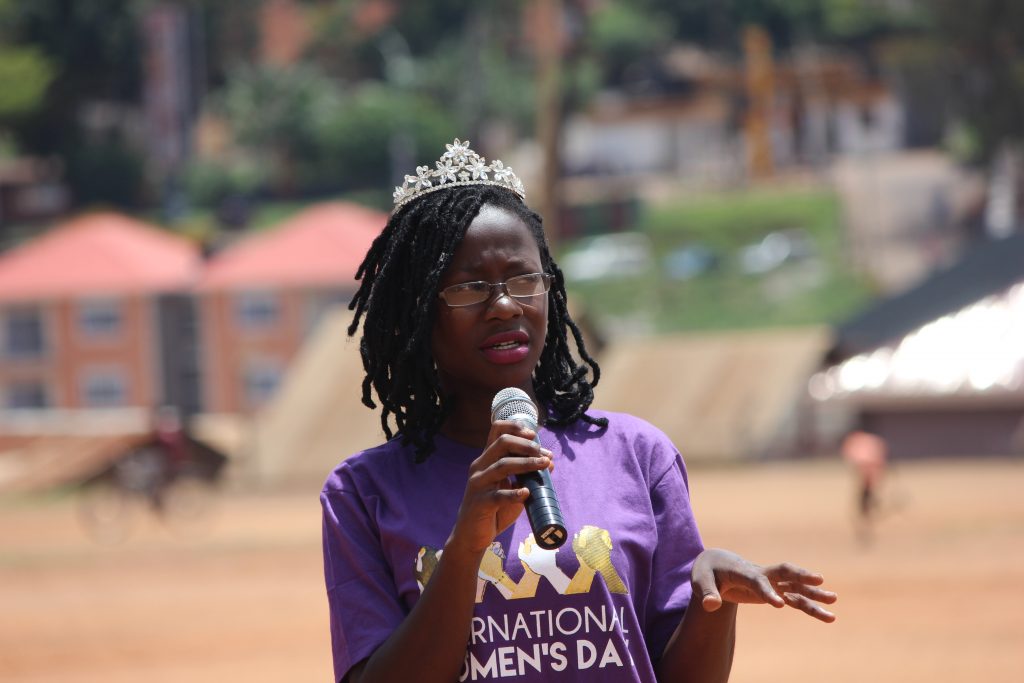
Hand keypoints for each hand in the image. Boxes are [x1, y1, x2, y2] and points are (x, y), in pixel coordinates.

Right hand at [446, 420, 552, 555]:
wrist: (471, 535)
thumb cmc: (494, 510)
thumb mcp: (511, 489)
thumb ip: (526, 476)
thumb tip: (549, 463)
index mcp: (486, 460)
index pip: (497, 431)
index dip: (516, 427)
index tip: (534, 435)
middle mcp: (480, 467)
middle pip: (502, 443)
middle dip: (526, 445)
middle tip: (543, 453)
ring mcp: (478, 484)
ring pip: (502, 466)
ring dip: (527, 464)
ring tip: (544, 465)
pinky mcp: (480, 503)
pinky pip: (498, 496)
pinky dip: (514, 494)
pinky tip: (526, 494)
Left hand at [691, 548, 836, 622]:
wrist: (716, 564)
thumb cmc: (707, 572)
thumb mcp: (701, 581)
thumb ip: (706, 593)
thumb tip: (711, 606)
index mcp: (742, 571)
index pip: (757, 581)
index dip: (767, 592)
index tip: (779, 605)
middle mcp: (760, 573)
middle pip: (784, 572)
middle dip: (800, 575)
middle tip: (820, 580)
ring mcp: (770, 581)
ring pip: (795, 586)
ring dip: (813, 593)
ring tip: (834, 600)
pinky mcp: (775, 590)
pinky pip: (796, 598)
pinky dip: (810, 606)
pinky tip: (828, 616)